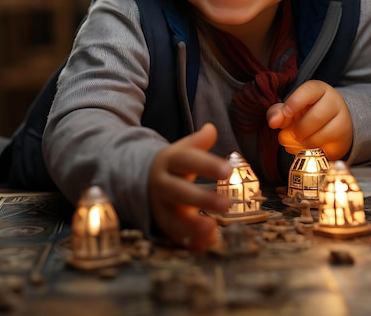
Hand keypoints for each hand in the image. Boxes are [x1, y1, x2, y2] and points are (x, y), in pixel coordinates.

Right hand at [148, 123, 231, 250]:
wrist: (142, 180)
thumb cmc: (174, 165)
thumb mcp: (183, 149)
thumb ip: (198, 141)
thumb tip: (211, 128)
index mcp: (169, 161)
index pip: (187, 160)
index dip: (206, 165)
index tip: (228, 170)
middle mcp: (162, 184)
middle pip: (179, 191)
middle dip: (202, 199)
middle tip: (227, 204)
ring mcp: (160, 206)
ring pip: (172, 218)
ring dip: (192, 225)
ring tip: (214, 229)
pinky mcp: (161, 225)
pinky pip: (174, 235)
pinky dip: (190, 241)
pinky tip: (208, 242)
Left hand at [266, 80, 352, 159]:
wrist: (329, 126)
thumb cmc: (306, 114)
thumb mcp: (290, 110)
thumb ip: (278, 112)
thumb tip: (273, 121)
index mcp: (317, 89)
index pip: (309, 90)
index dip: (295, 102)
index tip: (286, 113)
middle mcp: (333, 101)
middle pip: (315, 117)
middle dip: (300, 129)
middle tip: (294, 133)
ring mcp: (342, 118)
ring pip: (323, 134)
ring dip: (307, 141)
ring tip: (302, 140)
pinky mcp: (344, 137)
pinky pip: (328, 147)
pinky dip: (315, 149)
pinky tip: (310, 146)